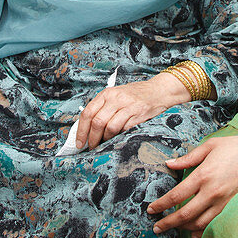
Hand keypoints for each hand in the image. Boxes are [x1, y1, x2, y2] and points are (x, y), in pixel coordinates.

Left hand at [74, 73, 190, 150]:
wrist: (158, 90)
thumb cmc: (135, 95)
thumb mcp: (116, 95)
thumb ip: (103, 108)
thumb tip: (87, 129)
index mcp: (106, 94)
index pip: (87, 113)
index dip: (81, 130)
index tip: (79, 142)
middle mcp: (115, 99)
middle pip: (97, 122)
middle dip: (92, 139)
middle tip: (91, 147)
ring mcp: (127, 106)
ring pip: (109, 128)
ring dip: (104, 140)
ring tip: (103, 145)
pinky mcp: (138, 115)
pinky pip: (124, 130)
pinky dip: (118, 138)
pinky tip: (116, 140)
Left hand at [147, 132, 237, 237]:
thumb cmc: (234, 147)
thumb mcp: (209, 146)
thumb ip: (187, 158)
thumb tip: (169, 164)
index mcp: (203, 175)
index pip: (177, 195)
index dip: (162, 204)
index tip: (151, 209)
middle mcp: (211, 191)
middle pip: (185, 214)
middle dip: (168, 223)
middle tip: (156, 227)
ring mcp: (221, 200)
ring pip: (198, 222)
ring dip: (182, 228)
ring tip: (171, 227)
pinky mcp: (229, 204)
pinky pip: (212, 222)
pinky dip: (200, 229)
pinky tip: (192, 232)